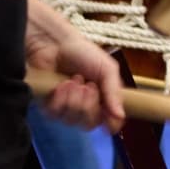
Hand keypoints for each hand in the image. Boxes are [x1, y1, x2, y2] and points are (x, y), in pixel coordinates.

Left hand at [26, 0, 124, 130]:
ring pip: (72, 121)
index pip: (109, 121)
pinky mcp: (48, 106)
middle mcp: (85, 105)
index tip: (111, 119)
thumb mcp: (107, 69)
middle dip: (90, 106)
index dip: (110, 123)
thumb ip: (114, 93)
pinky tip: (63, 84)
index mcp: (103, 98)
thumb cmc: (83, 53)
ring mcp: (66, 107)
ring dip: (75, 100)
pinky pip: (55, 115)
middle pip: (90, 124)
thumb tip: (121, 117)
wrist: (55, 44)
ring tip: (74, 80)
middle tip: (89, 86)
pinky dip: (60, 99)